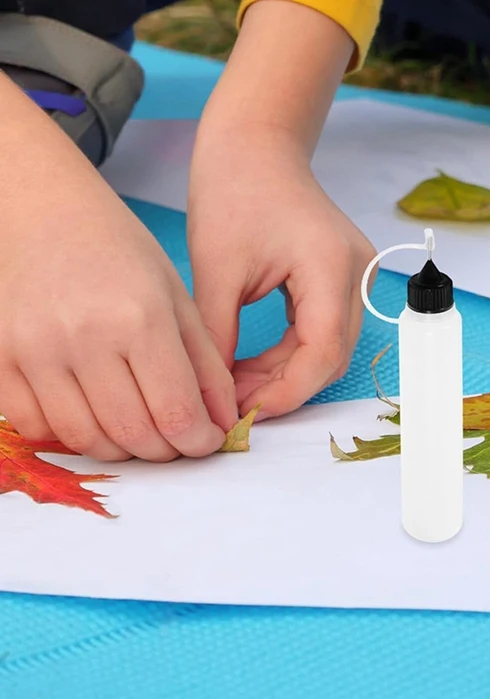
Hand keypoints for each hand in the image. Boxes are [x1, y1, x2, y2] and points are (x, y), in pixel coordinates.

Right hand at [0, 195, 238, 461]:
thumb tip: (223, 424)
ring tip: (140, 428)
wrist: (43, 213)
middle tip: (177, 438)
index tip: (207, 440)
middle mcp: (84, 338)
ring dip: (122, 450)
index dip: (199, 440)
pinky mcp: (0, 359)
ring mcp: (34, 351)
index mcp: (139, 318)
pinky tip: (95, 415)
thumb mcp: (178, 300)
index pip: (176, 413)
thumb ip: (206, 366)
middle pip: (133, 435)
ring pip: (86, 439)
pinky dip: (73, 435)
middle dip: (166, 450)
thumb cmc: (120, 252)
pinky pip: (37, 427)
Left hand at [188, 140, 374, 418]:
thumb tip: (217, 395)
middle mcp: (357, 274)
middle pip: (332, 357)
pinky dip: (290, 354)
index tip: (243, 411)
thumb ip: (219, 336)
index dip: (286, 392)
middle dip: (284, 387)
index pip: (323, 352)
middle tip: (234, 403)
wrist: (257, 146)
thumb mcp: (217, 269)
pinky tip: (254, 364)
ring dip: (286, 374)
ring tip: (237, 385)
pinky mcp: (344, 280)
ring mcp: (357, 277)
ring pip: (329, 350)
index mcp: (330, 265)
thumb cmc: (233, 190)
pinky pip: (323, 332)